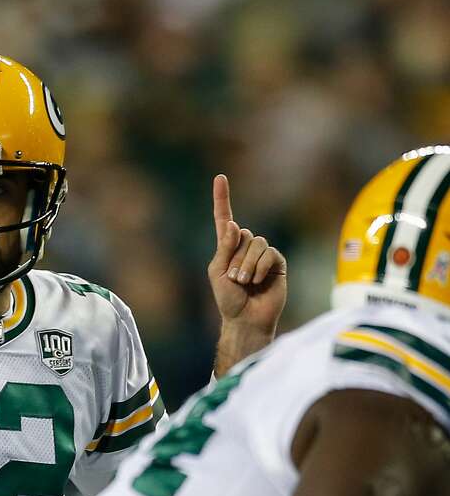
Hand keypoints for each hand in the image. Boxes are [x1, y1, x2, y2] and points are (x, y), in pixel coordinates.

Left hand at [208, 174, 286, 372]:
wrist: (246, 318)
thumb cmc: (228, 298)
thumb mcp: (218, 272)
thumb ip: (224, 248)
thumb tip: (234, 224)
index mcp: (227, 246)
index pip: (224, 218)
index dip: (222, 198)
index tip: (220, 177)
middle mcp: (245, 246)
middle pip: (242, 235)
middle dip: (235, 258)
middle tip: (234, 279)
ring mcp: (262, 254)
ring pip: (256, 243)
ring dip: (247, 265)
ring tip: (244, 283)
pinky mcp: (277, 262)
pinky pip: (269, 253)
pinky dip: (260, 267)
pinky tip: (258, 281)